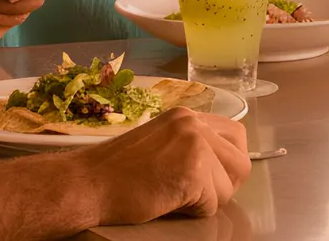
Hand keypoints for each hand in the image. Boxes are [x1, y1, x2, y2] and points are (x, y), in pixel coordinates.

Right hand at [77, 109, 250, 222]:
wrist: (87, 184)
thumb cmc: (116, 173)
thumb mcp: (159, 143)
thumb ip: (189, 146)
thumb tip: (220, 167)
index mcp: (186, 116)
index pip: (235, 135)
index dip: (227, 164)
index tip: (209, 179)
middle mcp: (193, 123)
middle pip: (241, 161)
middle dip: (224, 184)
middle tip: (196, 194)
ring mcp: (194, 144)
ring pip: (230, 185)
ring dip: (209, 200)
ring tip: (177, 197)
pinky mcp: (192, 170)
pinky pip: (214, 202)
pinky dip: (194, 212)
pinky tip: (168, 202)